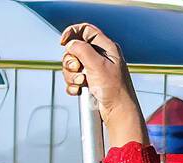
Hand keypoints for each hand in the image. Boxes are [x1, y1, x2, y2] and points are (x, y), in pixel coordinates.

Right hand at [60, 23, 147, 147]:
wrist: (119, 113)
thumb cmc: (115, 90)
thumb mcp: (97, 64)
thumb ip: (82, 49)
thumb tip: (70, 44)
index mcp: (107, 47)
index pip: (85, 30)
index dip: (72, 33)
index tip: (63, 42)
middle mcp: (100, 57)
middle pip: (75, 49)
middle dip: (71, 60)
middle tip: (77, 69)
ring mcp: (95, 71)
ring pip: (72, 66)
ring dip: (71, 75)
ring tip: (81, 82)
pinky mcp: (90, 83)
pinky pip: (73, 80)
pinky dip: (73, 85)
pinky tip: (79, 90)